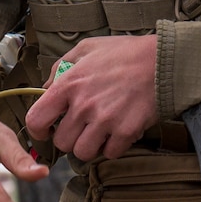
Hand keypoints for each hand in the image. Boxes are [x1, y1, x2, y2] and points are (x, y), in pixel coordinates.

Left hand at [24, 35, 160, 160]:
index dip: (38, 130)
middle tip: (83, 126)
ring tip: (101, 130)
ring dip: (91, 145)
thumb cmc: (125, 53)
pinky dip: (114, 146)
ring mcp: (105, 120)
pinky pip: (110, 153)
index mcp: (69, 84)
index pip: (36, 120)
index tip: (46, 130)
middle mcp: (84, 104)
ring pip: (83, 153)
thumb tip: (46, 88)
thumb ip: (61, 67)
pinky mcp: (126, 131)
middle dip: (70, 137)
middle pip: (62, 142)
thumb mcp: (87, 48)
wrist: (164, 60)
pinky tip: (119, 130)